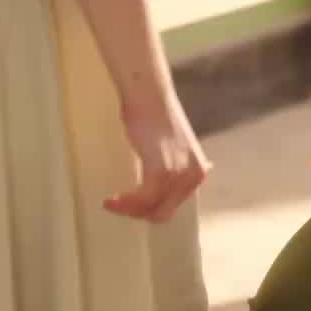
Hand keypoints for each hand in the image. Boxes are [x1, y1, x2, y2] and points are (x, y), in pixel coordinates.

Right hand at [105, 92, 212, 222]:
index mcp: (199, 171)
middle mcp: (193, 177)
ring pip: (151, 209)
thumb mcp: (175, 146)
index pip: (175, 204)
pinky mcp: (161, 173)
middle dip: (140, 213)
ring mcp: (178, 177)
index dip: (152, 208)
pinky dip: (125, 204)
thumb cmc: (156, 115)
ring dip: (128, 209)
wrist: (149, 97)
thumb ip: (177, 164)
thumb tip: (175, 177)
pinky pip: (141, 201)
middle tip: (120, 206)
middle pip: (164, 212)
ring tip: (112, 203)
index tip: (134, 205)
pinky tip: (112, 200)